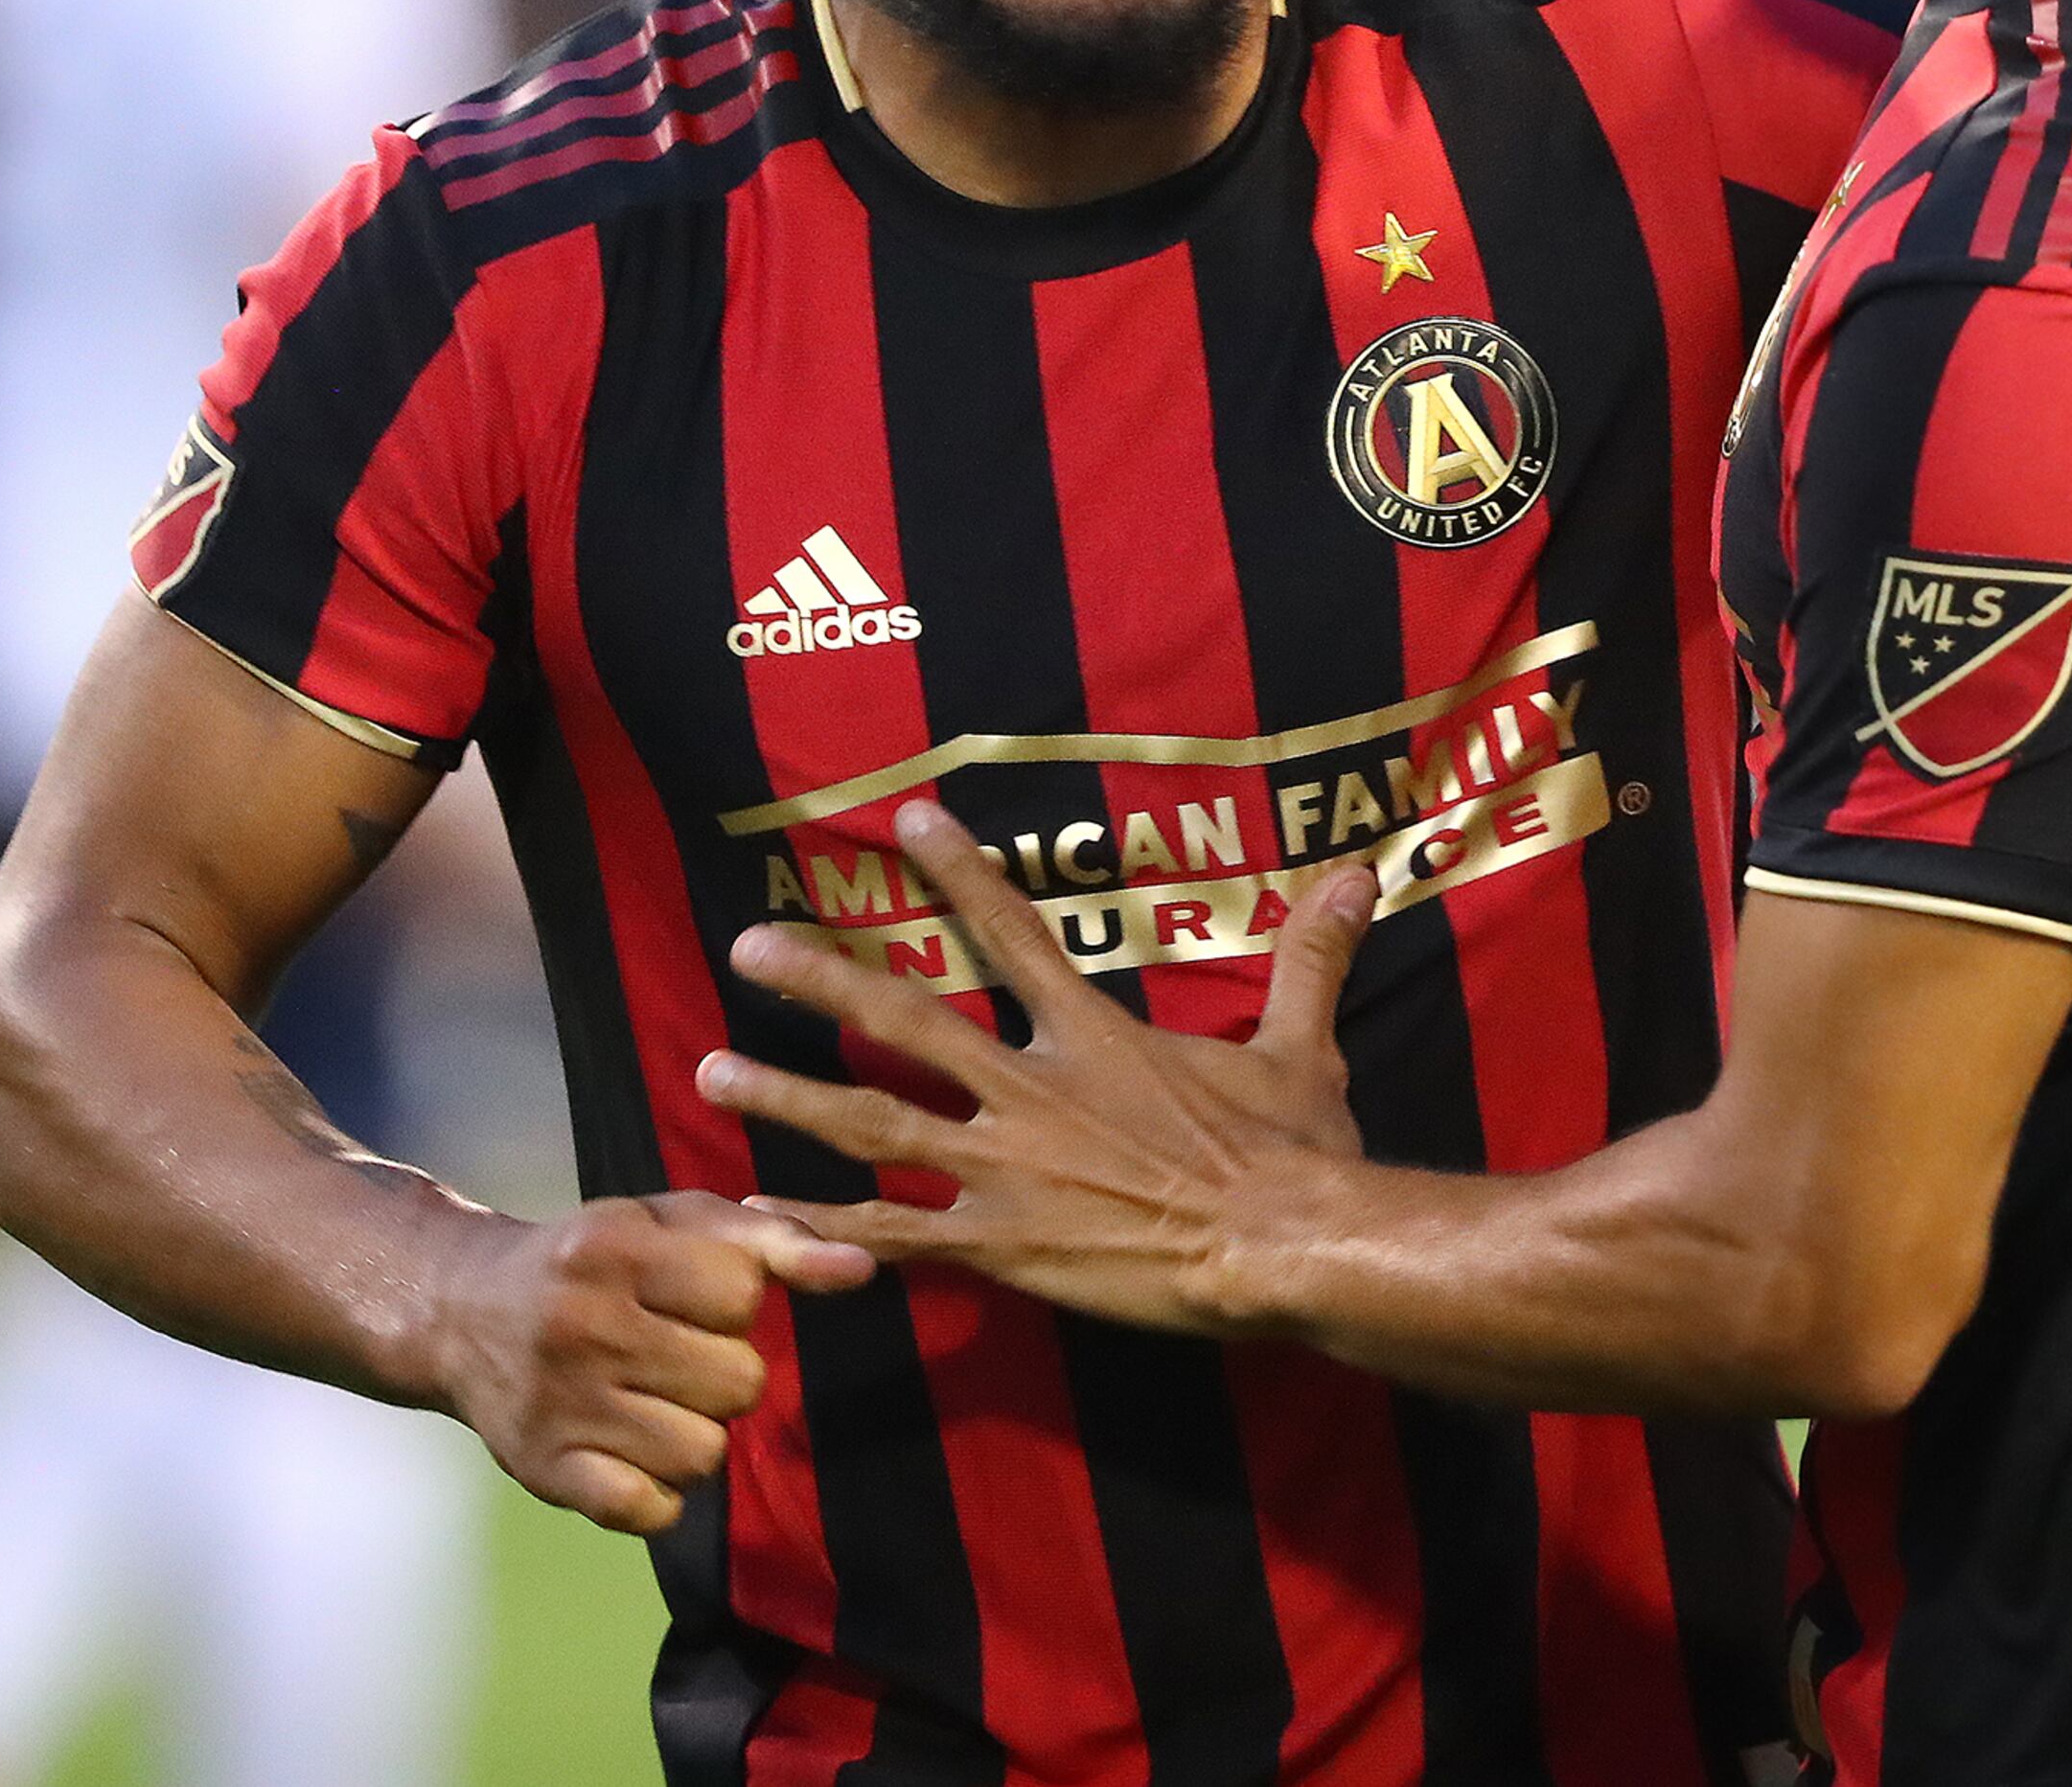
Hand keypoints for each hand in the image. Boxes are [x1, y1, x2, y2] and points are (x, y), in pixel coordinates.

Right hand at [412, 1192, 789, 1534]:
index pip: (743, 1294)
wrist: (461, 1309)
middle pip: (738, 1383)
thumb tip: (861, 1269)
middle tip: (677, 1353)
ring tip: (656, 1399)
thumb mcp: (671, 1220)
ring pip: (704, 1452)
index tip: (697, 1296)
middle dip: (726, 1371)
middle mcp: (584, 1326)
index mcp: (618, 1249)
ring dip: (697, 1431)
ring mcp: (561, 1405)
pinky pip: (651, 1511)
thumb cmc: (595, 1257)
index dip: (737, 1301)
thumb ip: (770, 1239)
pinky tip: (633, 1450)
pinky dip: (658, 1493)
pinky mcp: (544, 1471)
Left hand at [700, 801, 1379, 1334]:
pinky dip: (823, 1230)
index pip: (1012, 934)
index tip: (909, 822)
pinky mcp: (999, 1249)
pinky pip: (894, 1239)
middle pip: (905, 1021)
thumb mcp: (1303, 1049)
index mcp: (1095, 1036)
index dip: (960, 873)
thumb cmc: (1295, 1153)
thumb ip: (1313, 958)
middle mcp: (1030, 1089)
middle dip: (822, 980)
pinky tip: (757, 1219)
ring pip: (870, 1123)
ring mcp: (1005, 1170)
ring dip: (786, 1094)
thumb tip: (1362, 873)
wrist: (1281, 1247)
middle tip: (747, 945)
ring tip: (709, 1067)